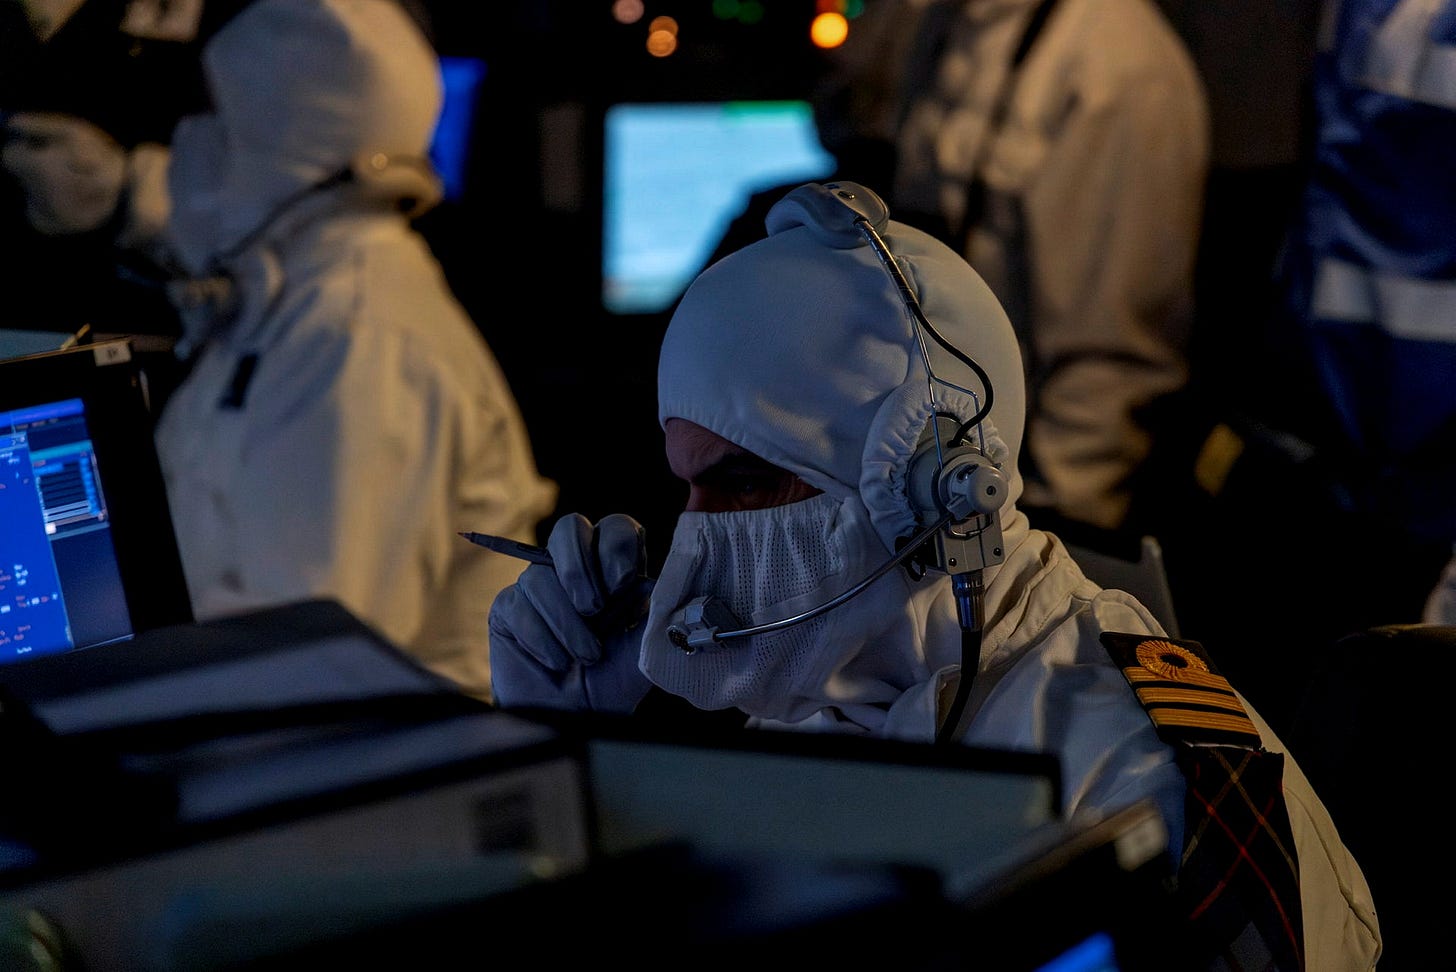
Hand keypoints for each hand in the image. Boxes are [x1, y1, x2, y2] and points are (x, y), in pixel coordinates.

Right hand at [488, 513, 654, 712]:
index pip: (616, 528)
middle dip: (580, 569)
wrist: (576, 720)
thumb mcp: (647, 645)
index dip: (617, 546)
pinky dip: (540, 638)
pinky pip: (517, 605)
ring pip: (541, 576)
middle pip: (570, 528)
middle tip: (593, 609)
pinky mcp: (509, 608)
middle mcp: (577, 569)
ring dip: (566, 623)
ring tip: (584, 657)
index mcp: (616, 569)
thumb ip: (656, 608)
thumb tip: (666, 578)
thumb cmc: (615, 682)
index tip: (623, 583)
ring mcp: (539, 585)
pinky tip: (555, 661)